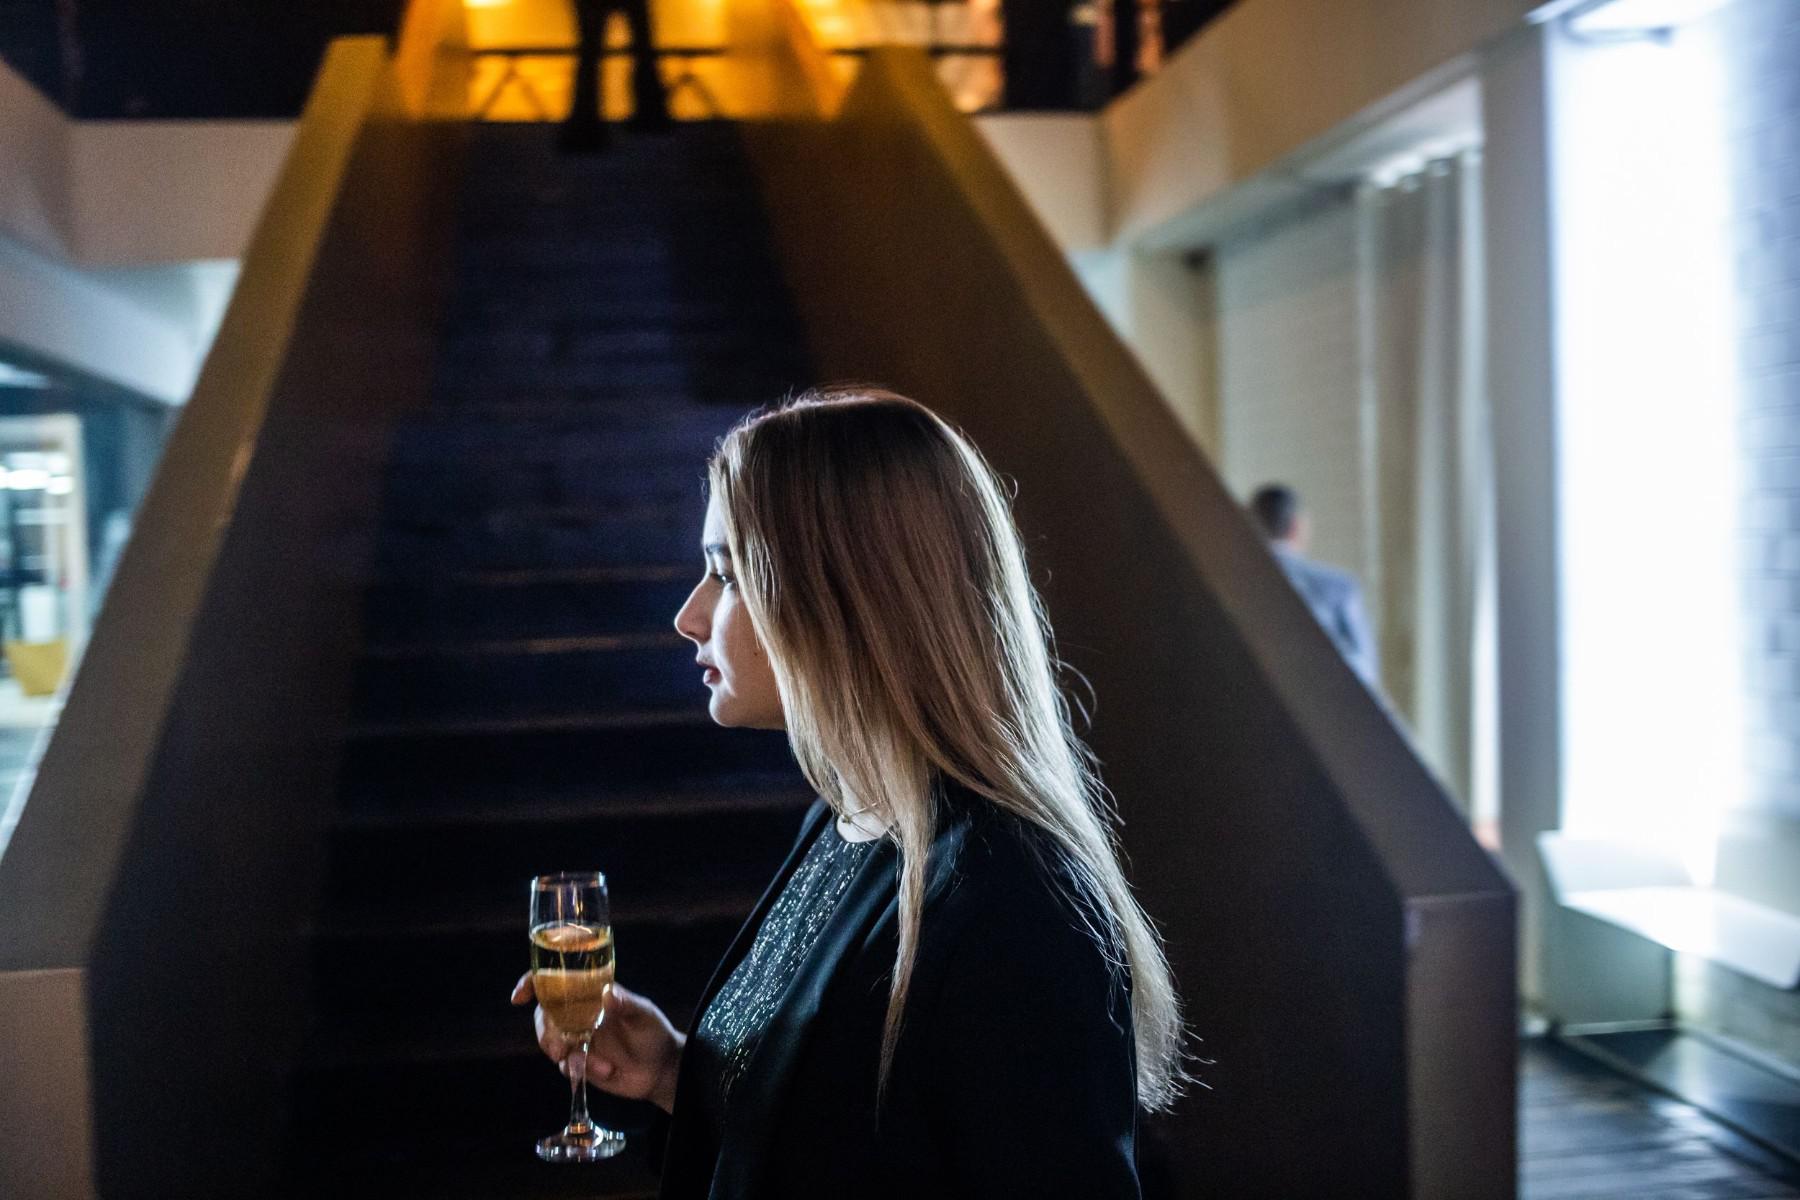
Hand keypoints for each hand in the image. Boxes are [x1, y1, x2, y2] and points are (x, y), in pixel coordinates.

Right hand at [512, 974, 685, 1113]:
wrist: (661, 1070)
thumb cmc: (654, 1033)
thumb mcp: (645, 1015)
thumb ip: (627, 1004)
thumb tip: (608, 993)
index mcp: (591, 995)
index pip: (555, 983)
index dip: (533, 984)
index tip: (520, 995)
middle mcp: (579, 1015)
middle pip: (544, 1015)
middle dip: (545, 1031)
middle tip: (559, 1048)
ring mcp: (577, 1040)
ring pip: (550, 1042)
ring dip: (563, 1054)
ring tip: (585, 1064)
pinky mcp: (580, 1064)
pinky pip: (565, 1066)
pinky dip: (578, 1071)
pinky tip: (604, 1072)